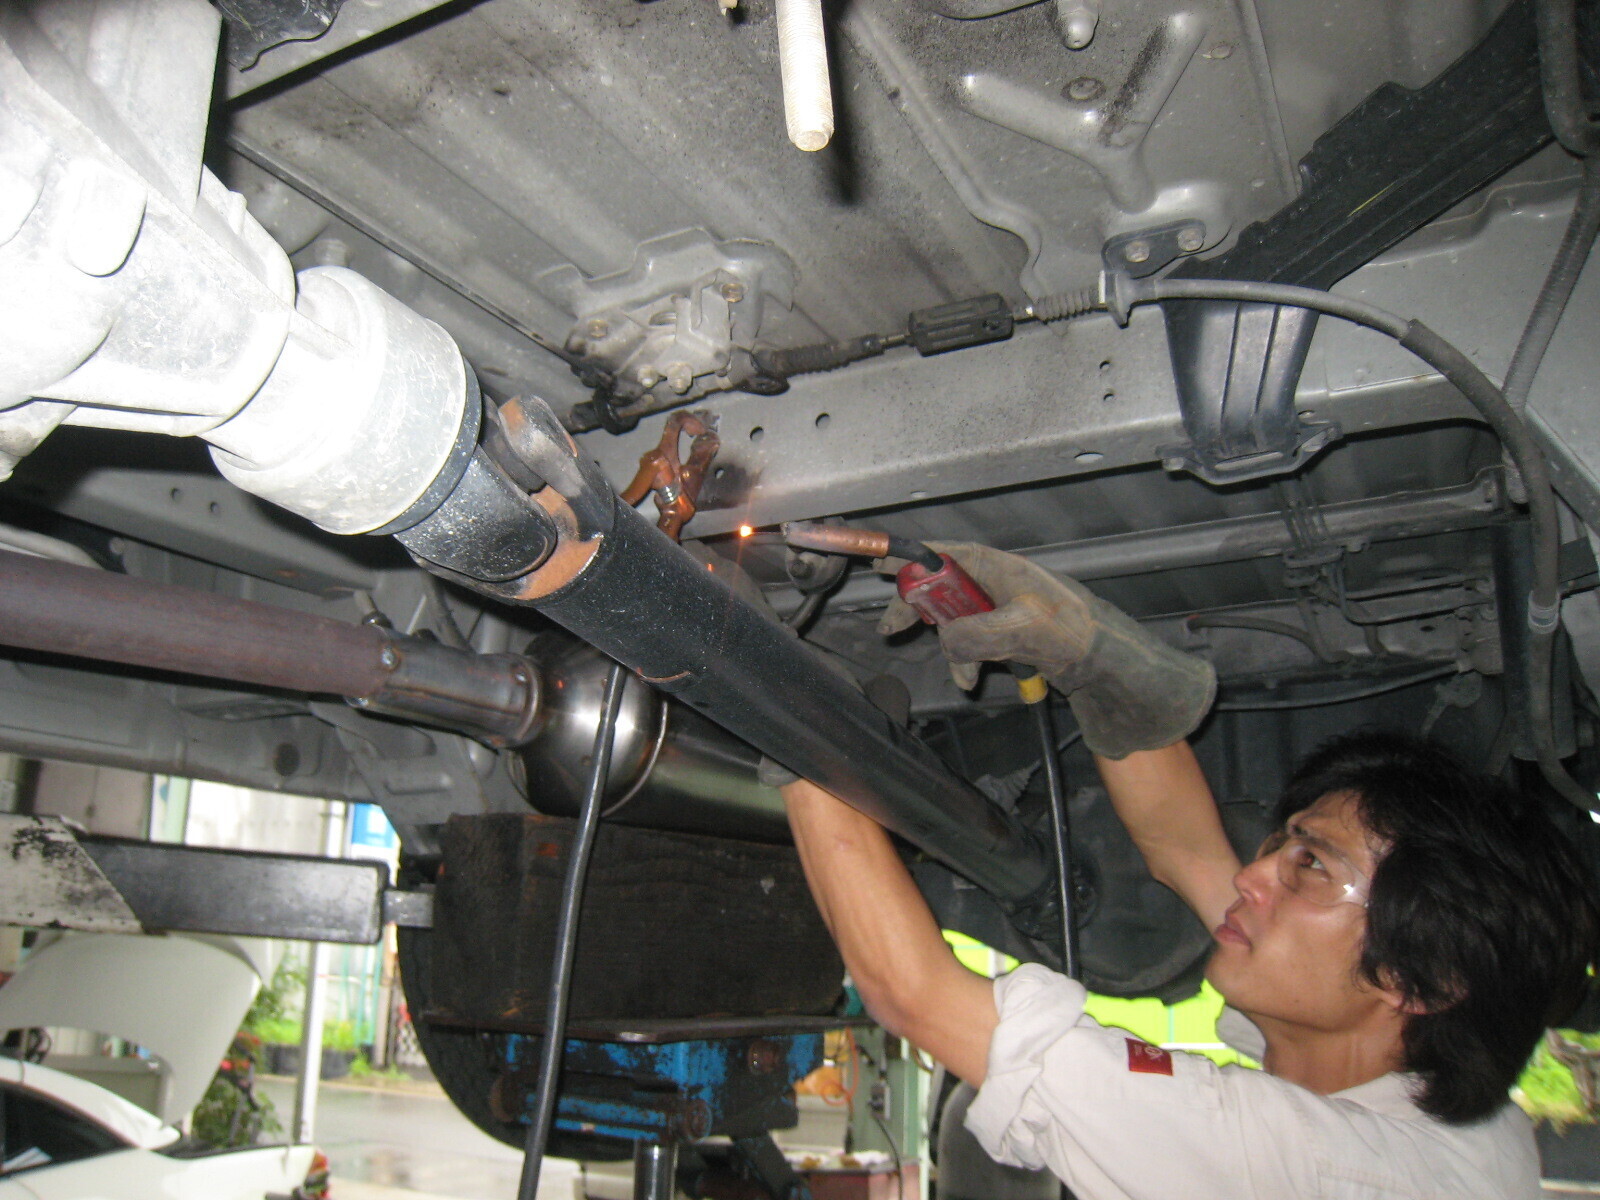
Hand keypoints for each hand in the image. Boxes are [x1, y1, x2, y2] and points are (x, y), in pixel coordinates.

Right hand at [877, 542, 1215, 758]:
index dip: (909, 559)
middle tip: (889, 627)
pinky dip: (967, 661)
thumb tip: (945, 642)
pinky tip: (972, 679)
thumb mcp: (1018, 626)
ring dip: (951, 649)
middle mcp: (994, 584)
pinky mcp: (1007, 633)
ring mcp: (1000, 609)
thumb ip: (971, 633)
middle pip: (940, 589)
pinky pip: (972, 643)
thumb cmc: (1075, 631)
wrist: (1107, 662)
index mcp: (995, 567)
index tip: (880, 564)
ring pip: (955, 623)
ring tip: (962, 674)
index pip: (941, 555)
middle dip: (916, 610)